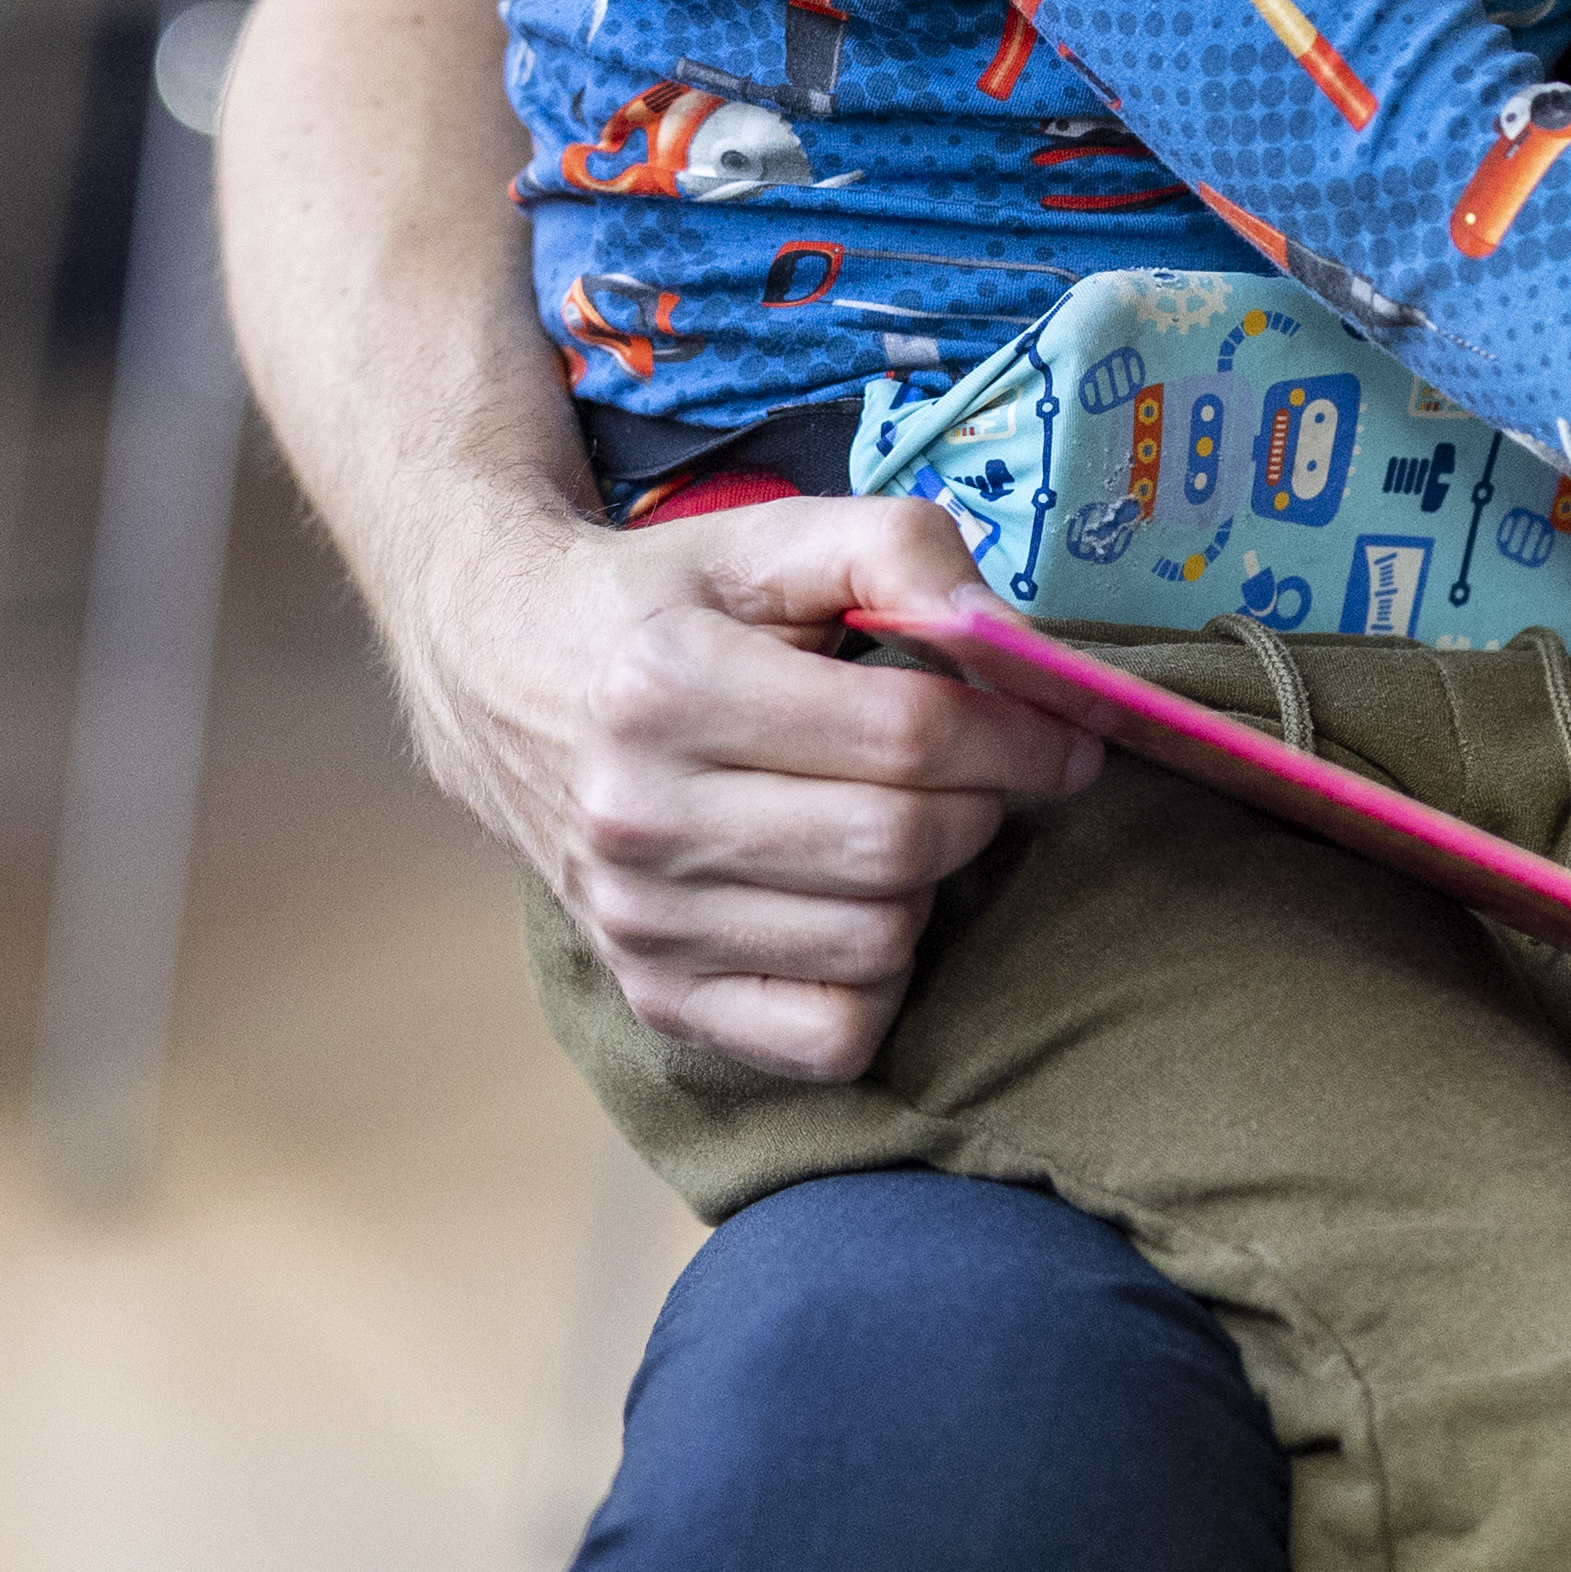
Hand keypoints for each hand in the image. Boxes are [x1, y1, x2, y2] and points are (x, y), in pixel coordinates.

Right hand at [396, 486, 1107, 1079]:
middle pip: (901, 844)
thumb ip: (900, 549)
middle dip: (987, 802)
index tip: (1065, 726)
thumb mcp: (773, 535)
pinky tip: (852, 903)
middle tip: (991, 768)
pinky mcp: (652, 996)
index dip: (1020, 731)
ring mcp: (638, 921)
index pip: (908, 735)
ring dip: (928, 885)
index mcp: (668, 684)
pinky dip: (874, 979)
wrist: (504, 673)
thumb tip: (1010, 640)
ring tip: (895, 820)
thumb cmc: (666, 603)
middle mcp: (639, 816)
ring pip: (878, 941)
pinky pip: (827, 1036)